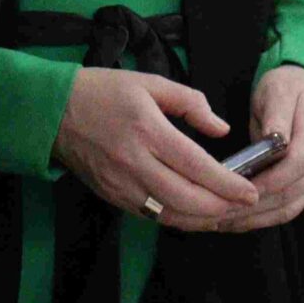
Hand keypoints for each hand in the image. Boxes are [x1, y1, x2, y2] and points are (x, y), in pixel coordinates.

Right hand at [53, 68, 259, 230]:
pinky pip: (154, 217)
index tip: (251, 191)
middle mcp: (135, 163)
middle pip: (189, 200)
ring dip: (204, 220)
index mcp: (147, 130)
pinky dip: (180, 220)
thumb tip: (221, 129)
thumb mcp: (148, 82)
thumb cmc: (102, 92)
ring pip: (173, 216)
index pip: (197, 167)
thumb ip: (190, 102)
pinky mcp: (114, 197)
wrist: (52, 113)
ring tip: (227, 214)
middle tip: (245, 205)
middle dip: (223, 208)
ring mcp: (122, 185)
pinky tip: (196, 215)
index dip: (229, 184)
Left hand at [215, 65, 303, 231]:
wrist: (303, 91)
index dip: (270, 180)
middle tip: (219, 213)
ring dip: (255, 219)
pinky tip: (235, 221)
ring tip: (221, 222)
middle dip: (255, 206)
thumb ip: (277, 116)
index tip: (241, 188)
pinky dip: (261, 218)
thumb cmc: (286, 88)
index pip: (297, 165)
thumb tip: (275, 140)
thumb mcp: (278, 91)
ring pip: (288, 207)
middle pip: (291, 193)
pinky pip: (286, 209)